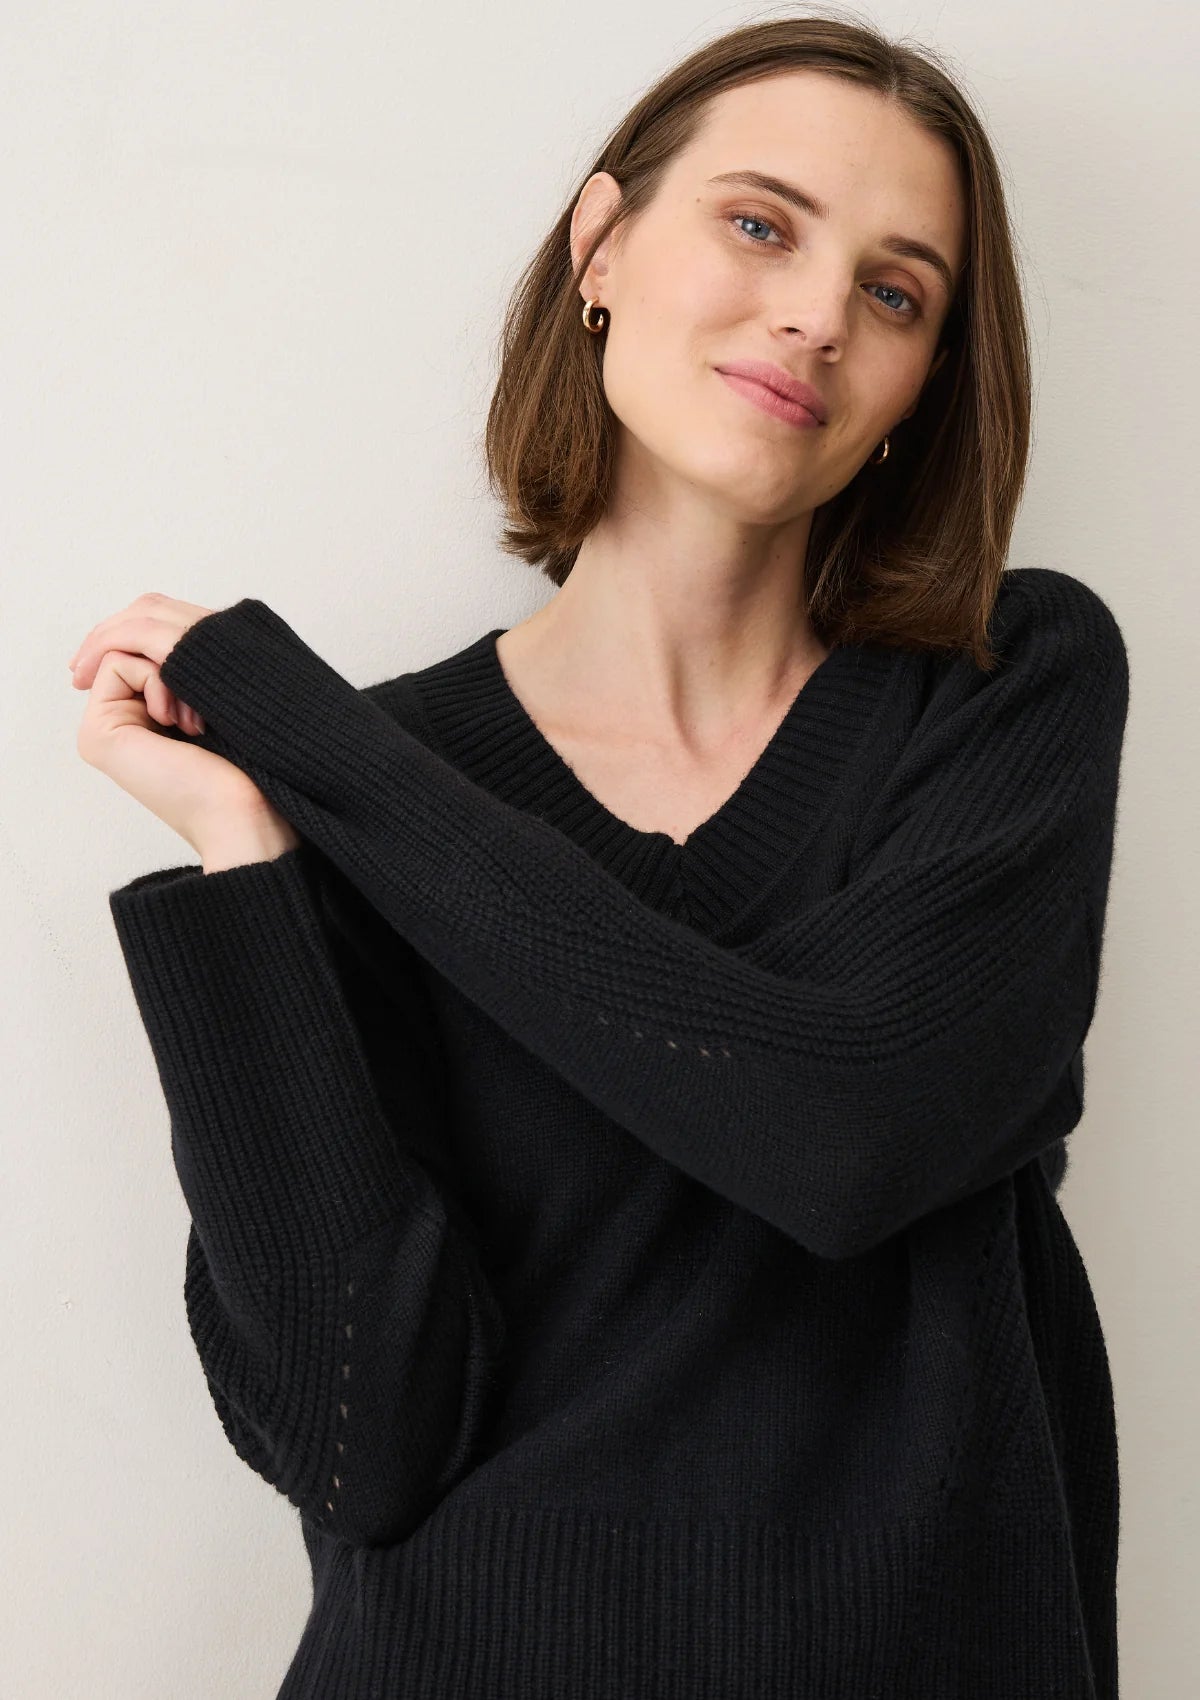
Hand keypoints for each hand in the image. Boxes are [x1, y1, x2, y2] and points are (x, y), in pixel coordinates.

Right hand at [69, 591, 283, 856]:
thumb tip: (168, 617)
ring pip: (125, 644)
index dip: (176, 634)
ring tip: (196, 723)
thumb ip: (193, 654)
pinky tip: (182, 725)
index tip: (209, 692)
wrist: (250, 809)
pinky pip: (119, 665)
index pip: (145, 629)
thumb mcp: (221, 690)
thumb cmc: (254, 760)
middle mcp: (121, 715)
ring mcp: (104, 725)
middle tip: (200, 711)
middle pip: (131, 630)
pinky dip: (159, 681)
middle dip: (170, 650)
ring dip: (170, 669)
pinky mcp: (98, 734)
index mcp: (148, 706)